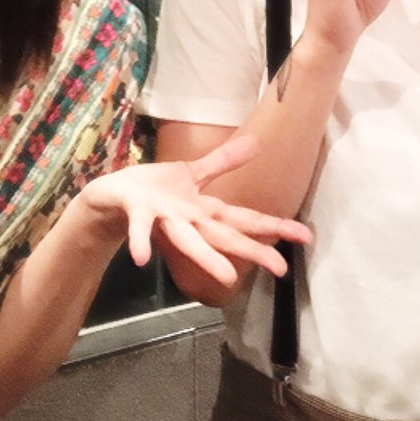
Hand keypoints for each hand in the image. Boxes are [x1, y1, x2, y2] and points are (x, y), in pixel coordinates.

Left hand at [77, 135, 310, 283]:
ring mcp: (166, 220)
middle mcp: (190, 221)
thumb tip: (258, 143)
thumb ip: (226, 161)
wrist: (112, 196)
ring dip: (206, 258)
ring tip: (226, 277)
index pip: (248, 219)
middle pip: (225, 236)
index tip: (307, 237)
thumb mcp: (193, 172)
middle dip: (253, 251)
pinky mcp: (140, 213)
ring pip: (189, 240)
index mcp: (205, 210)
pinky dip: (141, 243)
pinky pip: (141, 229)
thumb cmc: (155, 189)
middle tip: (281, 269)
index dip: (277, 227)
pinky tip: (141, 259)